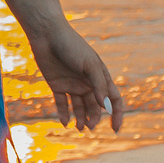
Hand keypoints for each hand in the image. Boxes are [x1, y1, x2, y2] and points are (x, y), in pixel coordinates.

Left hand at [26, 18, 124, 132]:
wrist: (46, 34)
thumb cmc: (71, 45)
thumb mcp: (89, 65)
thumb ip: (98, 85)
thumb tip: (105, 107)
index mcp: (100, 77)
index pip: (113, 99)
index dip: (116, 114)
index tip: (115, 129)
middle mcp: (87, 83)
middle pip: (95, 107)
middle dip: (94, 119)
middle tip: (90, 127)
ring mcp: (72, 84)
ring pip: (79, 107)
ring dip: (81, 119)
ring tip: (79, 128)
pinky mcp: (57, 85)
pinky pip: (62, 104)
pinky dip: (64, 114)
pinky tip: (65, 123)